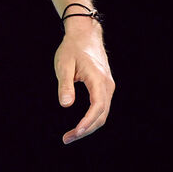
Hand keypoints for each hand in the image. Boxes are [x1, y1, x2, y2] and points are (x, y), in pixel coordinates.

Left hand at [55, 21, 113, 143]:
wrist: (85, 34)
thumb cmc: (72, 48)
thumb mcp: (64, 64)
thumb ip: (65, 85)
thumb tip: (65, 105)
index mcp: (98, 78)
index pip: (97, 107)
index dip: (87, 122)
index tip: (74, 133)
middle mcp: (107, 84)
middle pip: (101, 114)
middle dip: (85, 130)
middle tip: (67, 139)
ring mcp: (107, 86)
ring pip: (102, 113)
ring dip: (89, 126)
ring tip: (71, 135)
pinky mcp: (104, 87)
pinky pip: (101, 107)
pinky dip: (92, 118)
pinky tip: (80, 125)